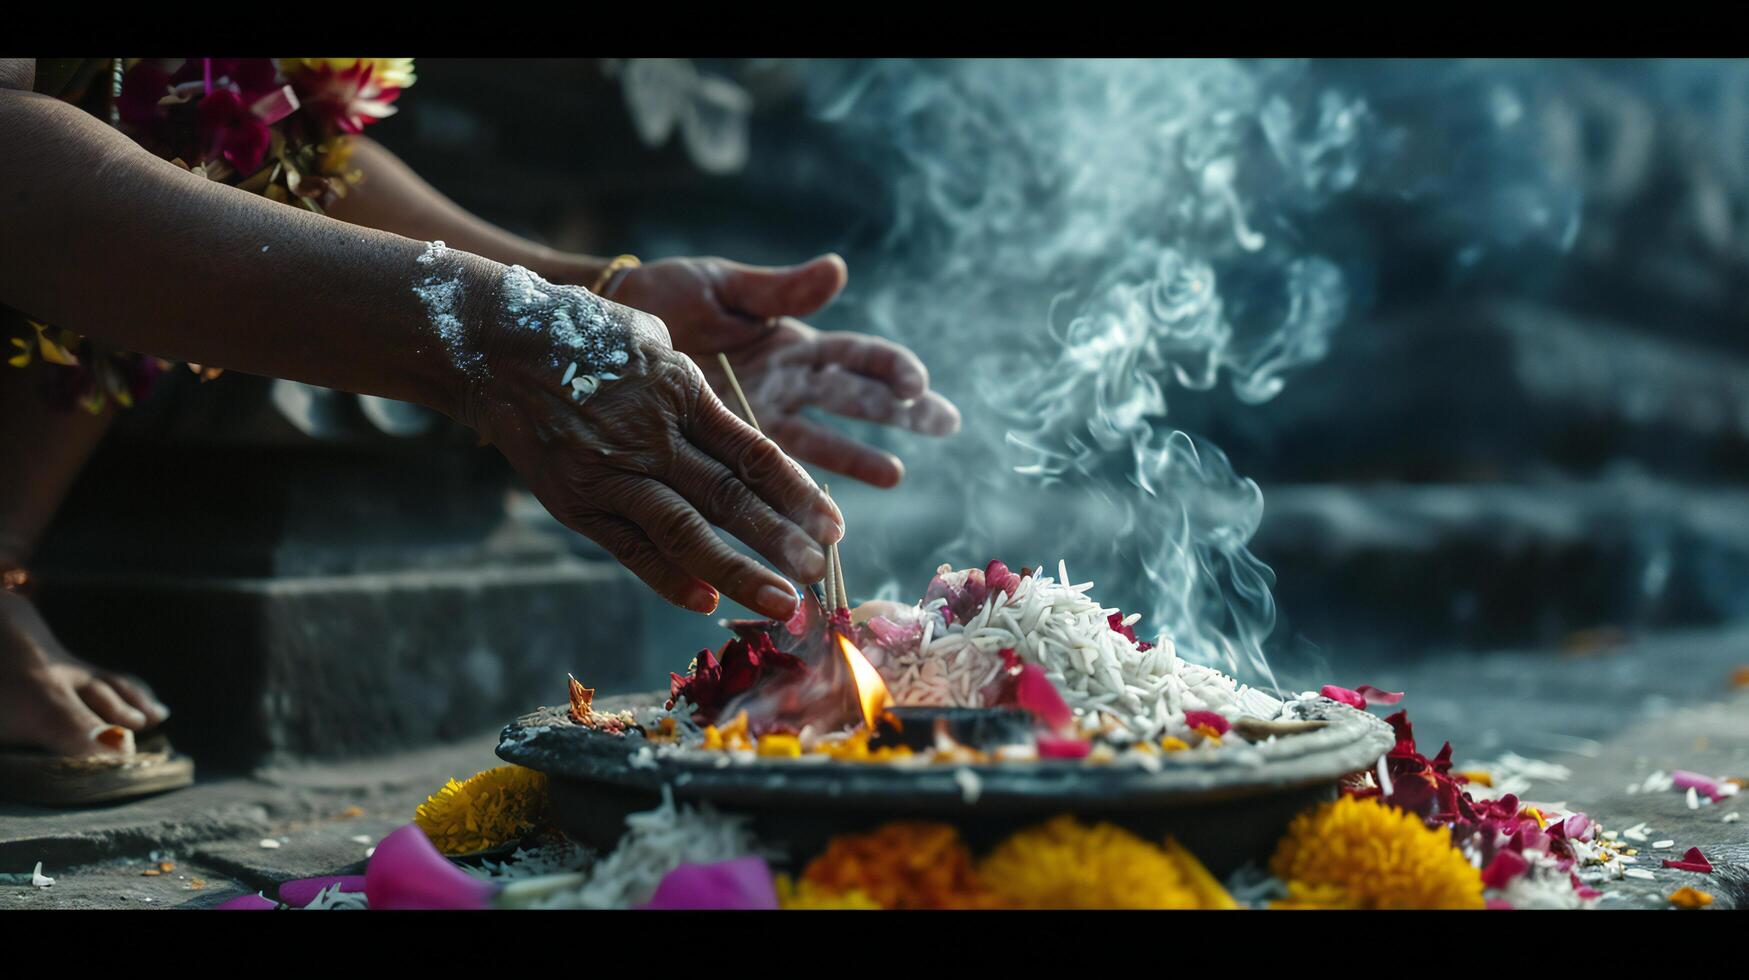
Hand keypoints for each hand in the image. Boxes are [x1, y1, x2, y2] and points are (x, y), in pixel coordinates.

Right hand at [460, 262, 842, 620]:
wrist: (496, 346)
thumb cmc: (584, 334)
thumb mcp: (654, 337)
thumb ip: (697, 389)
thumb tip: (734, 430)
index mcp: (681, 391)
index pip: (754, 453)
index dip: (798, 492)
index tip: (834, 524)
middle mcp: (651, 436)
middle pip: (730, 497)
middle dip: (780, 539)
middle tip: (820, 572)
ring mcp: (612, 473)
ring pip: (686, 531)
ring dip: (739, 571)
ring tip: (782, 603)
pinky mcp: (577, 502)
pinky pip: (630, 547)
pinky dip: (668, 577)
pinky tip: (705, 602)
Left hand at [612, 254, 960, 487]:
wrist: (602, 333)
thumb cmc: (666, 297)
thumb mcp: (722, 288)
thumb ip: (779, 289)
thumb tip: (838, 269)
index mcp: (789, 339)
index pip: (854, 355)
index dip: (888, 367)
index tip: (915, 383)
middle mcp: (785, 382)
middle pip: (856, 398)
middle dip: (904, 410)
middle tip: (947, 423)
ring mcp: (762, 417)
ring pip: (825, 440)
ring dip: (860, 457)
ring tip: (895, 475)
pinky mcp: (731, 448)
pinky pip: (774, 474)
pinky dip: (801, 492)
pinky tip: (823, 511)